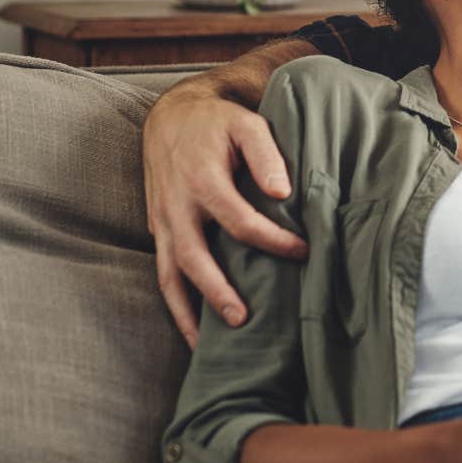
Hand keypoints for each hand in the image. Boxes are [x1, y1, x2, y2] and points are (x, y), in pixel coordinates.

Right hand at [142, 84, 308, 346]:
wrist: (171, 116)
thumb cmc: (217, 123)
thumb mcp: (245, 125)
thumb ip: (266, 154)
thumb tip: (282, 192)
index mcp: (202, 180)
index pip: (240, 221)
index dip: (273, 240)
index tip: (304, 251)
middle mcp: (177, 207)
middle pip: (193, 256)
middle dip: (216, 290)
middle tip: (243, 319)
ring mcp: (163, 222)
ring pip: (168, 274)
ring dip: (185, 312)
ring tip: (206, 345)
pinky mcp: (157, 232)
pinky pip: (162, 273)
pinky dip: (175, 305)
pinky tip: (193, 333)